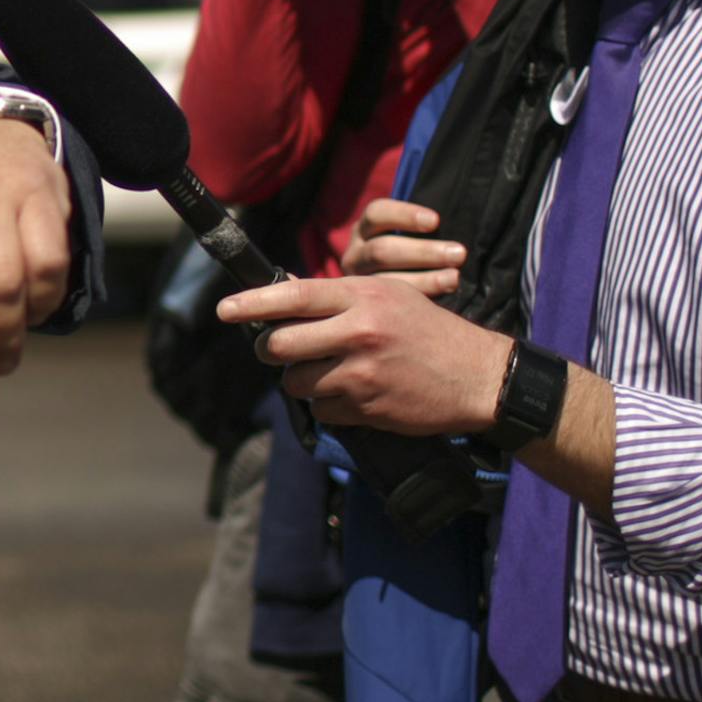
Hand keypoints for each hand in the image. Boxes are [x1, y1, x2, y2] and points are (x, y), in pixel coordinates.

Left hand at [217, 274, 510, 436]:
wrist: (478, 376)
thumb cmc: (428, 330)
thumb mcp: (387, 296)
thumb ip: (337, 297)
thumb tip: (281, 292)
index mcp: (362, 296)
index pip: (293, 297)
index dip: (252, 303)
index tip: (224, 308)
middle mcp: (358, 332)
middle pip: (281, 344)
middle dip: (269, 350)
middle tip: (276, 350)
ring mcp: (362, 373)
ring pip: (296, 381)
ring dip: (300, 380)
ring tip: (326, 371)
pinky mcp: (367, 408)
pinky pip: (322, 409)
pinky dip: (328, 404)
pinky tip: (353, 394)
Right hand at [340, 197, 464, 298]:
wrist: (378, 292)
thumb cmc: (408, 253)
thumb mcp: (403, 235)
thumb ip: (422, 229)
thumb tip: (450, 222)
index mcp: (363, 229)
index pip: (376, 214)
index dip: (405, 215)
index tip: (435, 221)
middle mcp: (355, 255)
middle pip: (382, 250)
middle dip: (424, 252)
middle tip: (459, 253)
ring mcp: (357, 284)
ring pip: (385, 281)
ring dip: (425, 279)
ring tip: (454, 278)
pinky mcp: (366, 307)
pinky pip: (390, 307)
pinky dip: (418, 300)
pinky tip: (439, 303)